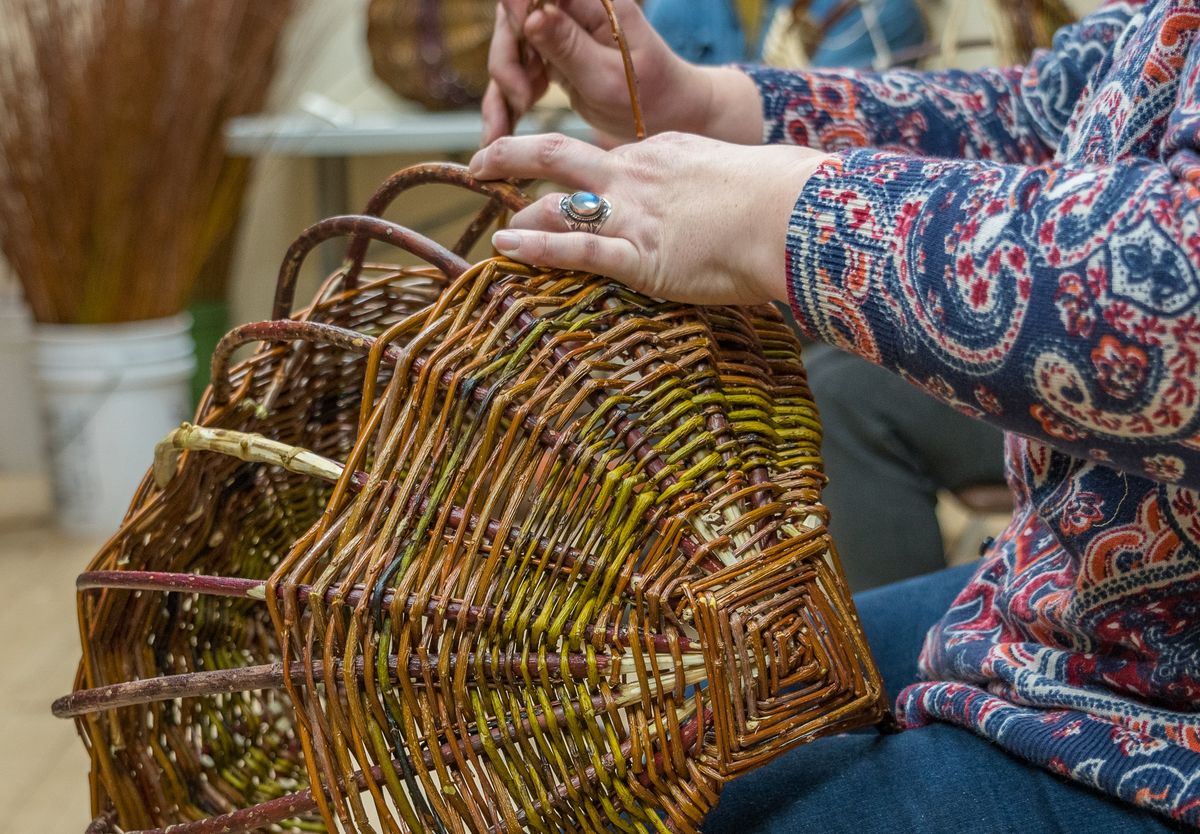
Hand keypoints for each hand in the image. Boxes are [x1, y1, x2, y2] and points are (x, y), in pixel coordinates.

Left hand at [469, 132, 831, 305]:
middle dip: (511, 157)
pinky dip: (535, 250)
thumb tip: (730, 198)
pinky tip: (505, 251)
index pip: (603, 155)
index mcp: (662, 154)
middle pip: (558, 155)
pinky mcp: (639, 256)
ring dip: (518, 212)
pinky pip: (575, 250)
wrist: (794, 215)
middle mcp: (636, 176)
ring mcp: (633, 215)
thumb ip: (715, 184)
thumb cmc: (784, 197)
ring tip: (495, 229)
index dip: (570, 166)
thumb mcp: (740, 174)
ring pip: (556, 202)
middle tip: (481, 164)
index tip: (552, 173)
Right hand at [483, 0, 760, 145]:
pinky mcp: (551, 59)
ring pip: (509, 48)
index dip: (518, 9)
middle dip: (507, 60)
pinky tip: (500, 133)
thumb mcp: (609, 78)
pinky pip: (515, 75)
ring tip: (503, 131)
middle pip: (513, 19)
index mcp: (593, 2)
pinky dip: (505, 103)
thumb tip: (532, 17)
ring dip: (501, 89)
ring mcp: (559, 35)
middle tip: (523, 100)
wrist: (669, 118)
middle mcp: (572, 11)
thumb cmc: (650, 97)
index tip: (523, 40)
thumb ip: (569, 46)